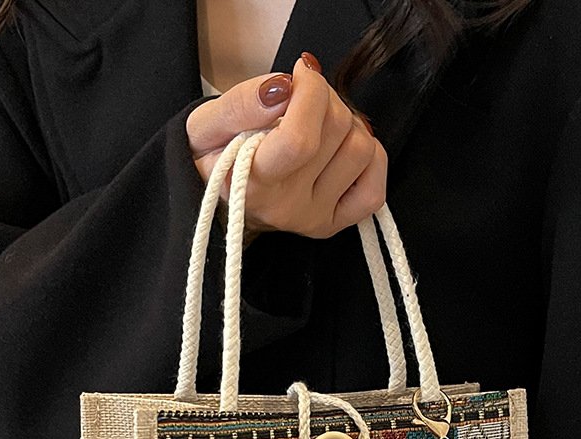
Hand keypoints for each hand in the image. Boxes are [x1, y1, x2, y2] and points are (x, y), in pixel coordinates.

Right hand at [186, 54, 386, 240]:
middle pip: (336, 131)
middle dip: (325, 97)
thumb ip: (240, 103)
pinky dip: (369, 157)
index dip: (311, 92)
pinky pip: (375, 188)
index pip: (300, 140)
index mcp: (250, 185)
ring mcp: (314, 218)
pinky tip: (342, 149)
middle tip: (303, 97)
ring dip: (347, 122)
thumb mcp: (206, 124)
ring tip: (319, 124)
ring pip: (362, 150)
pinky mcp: (335, 224)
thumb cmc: (213, 156)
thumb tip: (284, 87)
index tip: (299, 73)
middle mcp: (286, 207)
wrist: (220, 199)